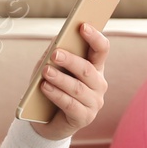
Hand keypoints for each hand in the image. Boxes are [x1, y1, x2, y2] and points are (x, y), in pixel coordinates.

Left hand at [35, 23, 109, 141]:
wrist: (45, 121)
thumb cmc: (50, 88)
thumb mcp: (50, 68)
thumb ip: (54, 53)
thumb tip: (57, 38)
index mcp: (95, 68)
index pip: (101, 50)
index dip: (94, 37)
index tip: (82, 25)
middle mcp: (98, 84)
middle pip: (88, 69)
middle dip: (71, 60)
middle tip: (55, 54)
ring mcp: (94, 102)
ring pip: (78, 88)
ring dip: (60, 79)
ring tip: (46, 72)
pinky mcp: (84, 118)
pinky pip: (70, 104)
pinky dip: (56, 95)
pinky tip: (45, 87)